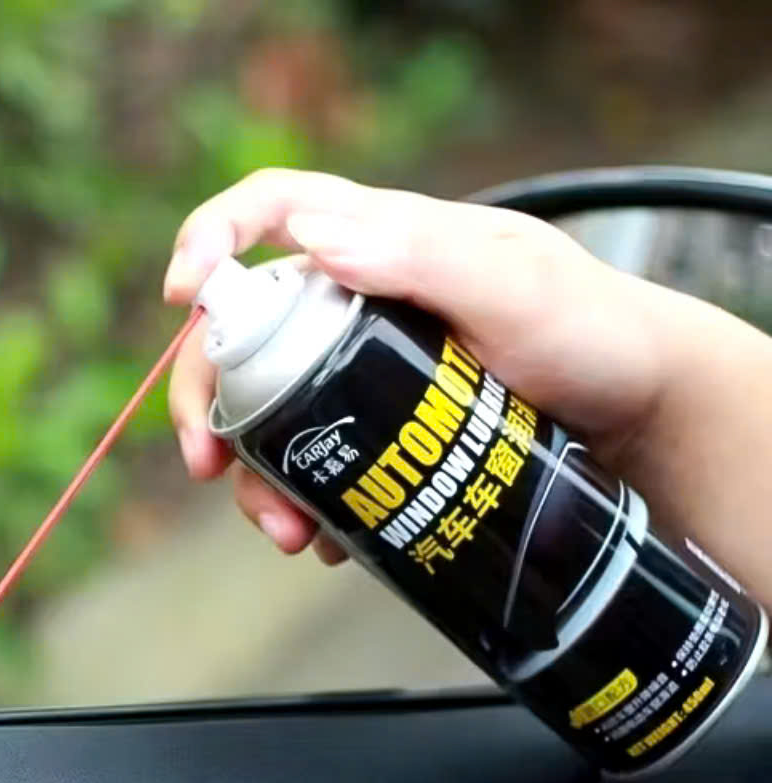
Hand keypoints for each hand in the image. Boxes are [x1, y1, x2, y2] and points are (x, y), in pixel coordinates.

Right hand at [162, 169, 771, 606]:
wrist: (631, 417)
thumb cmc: (589, 331)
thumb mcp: (517, 286)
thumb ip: (424, 254)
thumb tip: (315, 240)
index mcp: (378, 242)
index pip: (272, 212)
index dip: (211, 240)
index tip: (183, 296)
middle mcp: (353, 304)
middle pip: (242, 337)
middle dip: (208, 402)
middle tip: (208, 463)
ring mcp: (359, 374)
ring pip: (268, 418)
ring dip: (256, 479)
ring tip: (290, 533)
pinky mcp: (375, 434)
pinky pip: (313, 467)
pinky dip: (305, 507)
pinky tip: (330, 539)